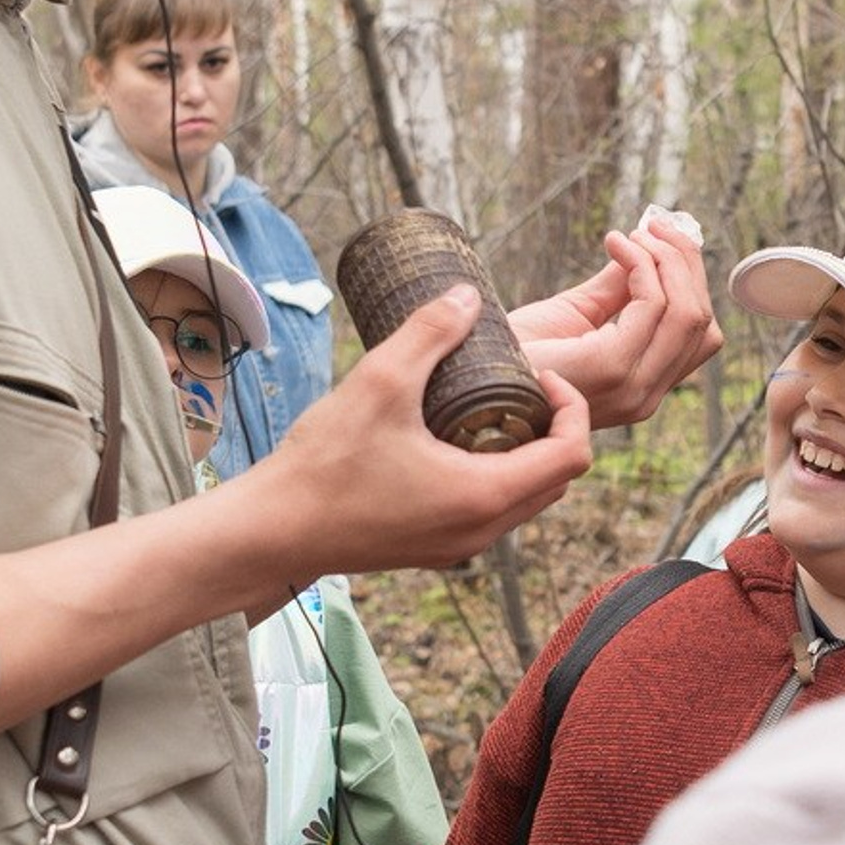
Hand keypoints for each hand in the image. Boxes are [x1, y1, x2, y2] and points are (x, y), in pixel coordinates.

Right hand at [264, 286, 593, 573]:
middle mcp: (484, 532)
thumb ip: (428, 332)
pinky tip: (457, 443)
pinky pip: (492, 513)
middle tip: (520, 386)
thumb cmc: (324, 464)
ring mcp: (461, 547)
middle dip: (554, 428)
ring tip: (491, 410)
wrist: (272, 531)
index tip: (535, 374)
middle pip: (557, 480)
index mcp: (485, 496)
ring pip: (527, 499)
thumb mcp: (380, 382)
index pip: (572, 453)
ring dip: (525, 454)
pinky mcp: (436, 550)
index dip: (569, 405)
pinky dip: (495, 476)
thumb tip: (466, 295)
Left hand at [509, 210, 720, 428]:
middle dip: (684, 263)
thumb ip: (617, 289)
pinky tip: (615, 244)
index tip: (661, 240)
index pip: (700, 334)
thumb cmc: (514, 353)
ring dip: (666, 259)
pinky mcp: (610, 366)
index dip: (691, 280)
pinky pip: (652, 304)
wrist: (471, 378)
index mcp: (642, 384)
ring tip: (630, 235)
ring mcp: (632, 385)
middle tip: (652, 226)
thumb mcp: (575, 314)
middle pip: (701, 320)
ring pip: (687, 311)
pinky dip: (642, 264)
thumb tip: (650, 247)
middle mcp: (646, 394)